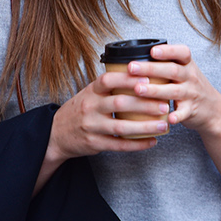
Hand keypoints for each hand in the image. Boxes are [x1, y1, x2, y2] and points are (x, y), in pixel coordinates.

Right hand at [49, 69, 172, 161]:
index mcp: (90, 91)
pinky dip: (137, 144)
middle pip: (119, 103)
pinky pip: (119, 145)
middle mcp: (90, 107)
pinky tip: (152, 141)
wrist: (56, 133)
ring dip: (145, 126)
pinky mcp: (94, 143)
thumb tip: (142, 76)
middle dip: (144, 104)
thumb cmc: (80, 110)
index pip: (108, 80)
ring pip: (121, 126)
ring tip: (163, 124)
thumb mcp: (89, 93)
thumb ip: (109, 87)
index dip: (128, 78)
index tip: (148, 79)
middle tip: (164, 104)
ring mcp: (91, 126)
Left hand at [126, 43, 220, 136]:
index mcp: (188, 65)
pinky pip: (183, 113)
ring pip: (174, 90)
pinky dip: (176, 116)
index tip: (152, 51)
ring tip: (138, 89)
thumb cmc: (190, 87)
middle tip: (131, 67)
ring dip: (155, 90)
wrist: (213, 109)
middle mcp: (191, 77)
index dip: (167, 51)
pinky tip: (167, 119)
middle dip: (150, 68)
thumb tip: (132, 57)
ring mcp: (192, 94)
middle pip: (172, 70)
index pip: (182, 52)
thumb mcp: (184, 71)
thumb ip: (165, 64)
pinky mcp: (192, 110)